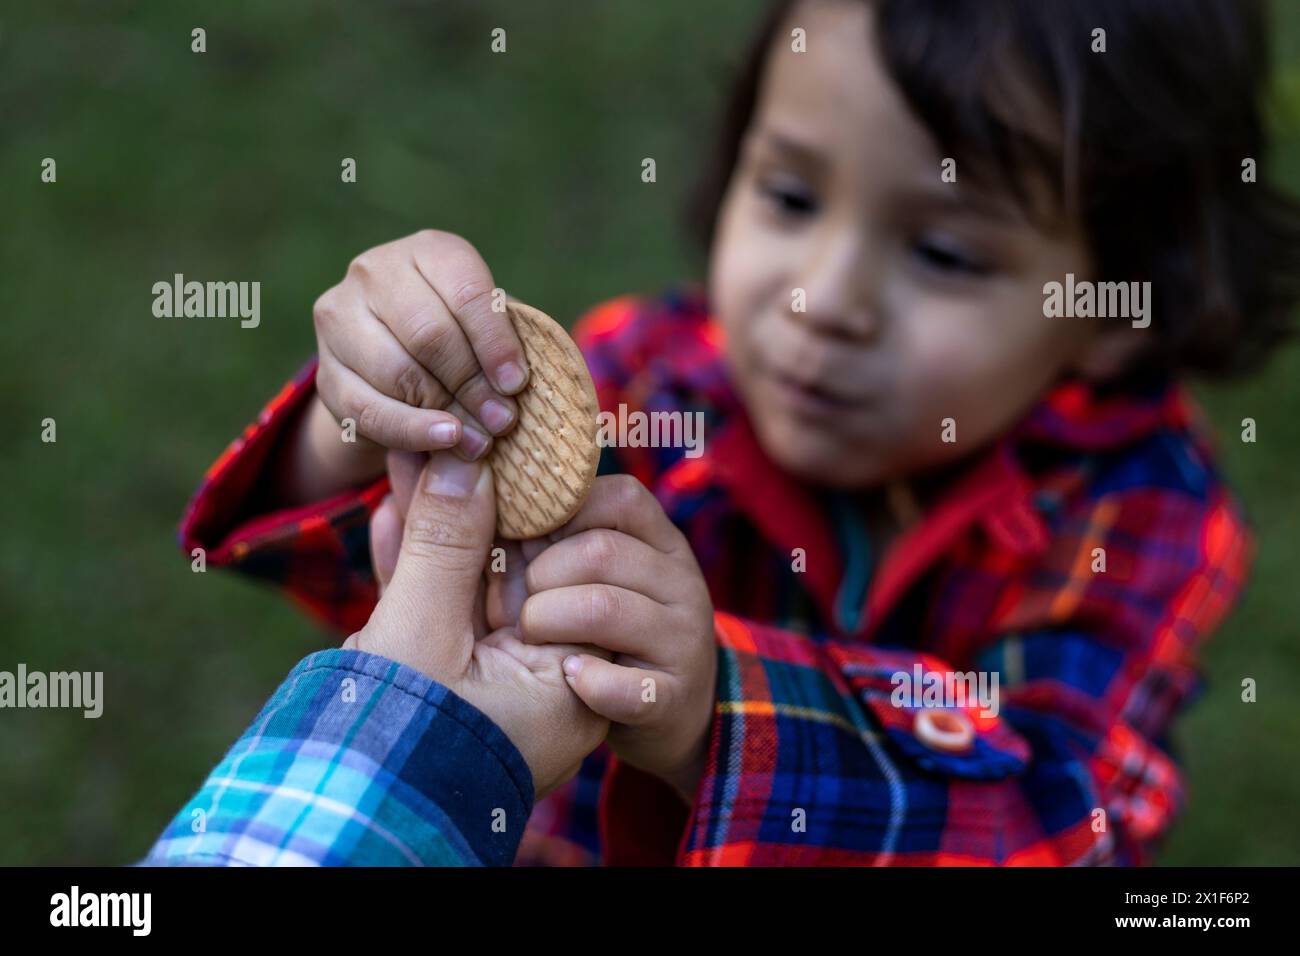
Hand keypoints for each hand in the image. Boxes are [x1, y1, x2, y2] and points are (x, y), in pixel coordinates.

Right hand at [313, 229, 529, 457]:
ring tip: (481, 438)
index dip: (495, 342)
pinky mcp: (326, 371)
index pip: (465, 292)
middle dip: (472, 384)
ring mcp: (340, 318)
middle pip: (429, 335)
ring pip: (397, 372)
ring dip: (445, 412)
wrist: (400, 355)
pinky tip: (444, 440)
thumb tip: (511, 386)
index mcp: (429, 251)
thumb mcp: (486, 327)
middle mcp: (375, 272)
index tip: (516, 383)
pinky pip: (368, 410)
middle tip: (502, 420)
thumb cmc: (464, 337)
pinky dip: (411, 431)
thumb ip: (500, 347)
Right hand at [345, 448, 607, 798]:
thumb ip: (446, 546)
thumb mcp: (424, 635)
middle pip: (507, 577)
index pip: (559, 575)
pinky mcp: (434, 690)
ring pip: (461, 591)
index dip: (527, 508)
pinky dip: (407, 573)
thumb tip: (463, 464)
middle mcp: (530, 687)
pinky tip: (387, 517)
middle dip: (472, 510)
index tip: (503, 457)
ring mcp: (481, 690)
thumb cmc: (397, 744)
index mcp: (562, 685)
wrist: (331, 824)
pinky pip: (430, 618)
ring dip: (432, 531)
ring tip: (410, 464)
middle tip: (451, 449)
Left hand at [516, 475, 717, 801]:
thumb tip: (484, 487)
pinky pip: (624, 685)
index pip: (621, 497)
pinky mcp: (673, 698)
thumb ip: (554, 536)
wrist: (658, 719)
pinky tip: (568, 679)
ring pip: (605, 608)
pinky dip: (586, 683)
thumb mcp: (589, 576)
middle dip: (541, 577)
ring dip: (550, 623)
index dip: (562, 514)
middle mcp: (680, 583)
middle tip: (520, 603)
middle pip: (601, 550)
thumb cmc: (601, 635)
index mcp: (660, 542)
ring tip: (530, 641)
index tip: (525, 540)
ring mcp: (682, 640)